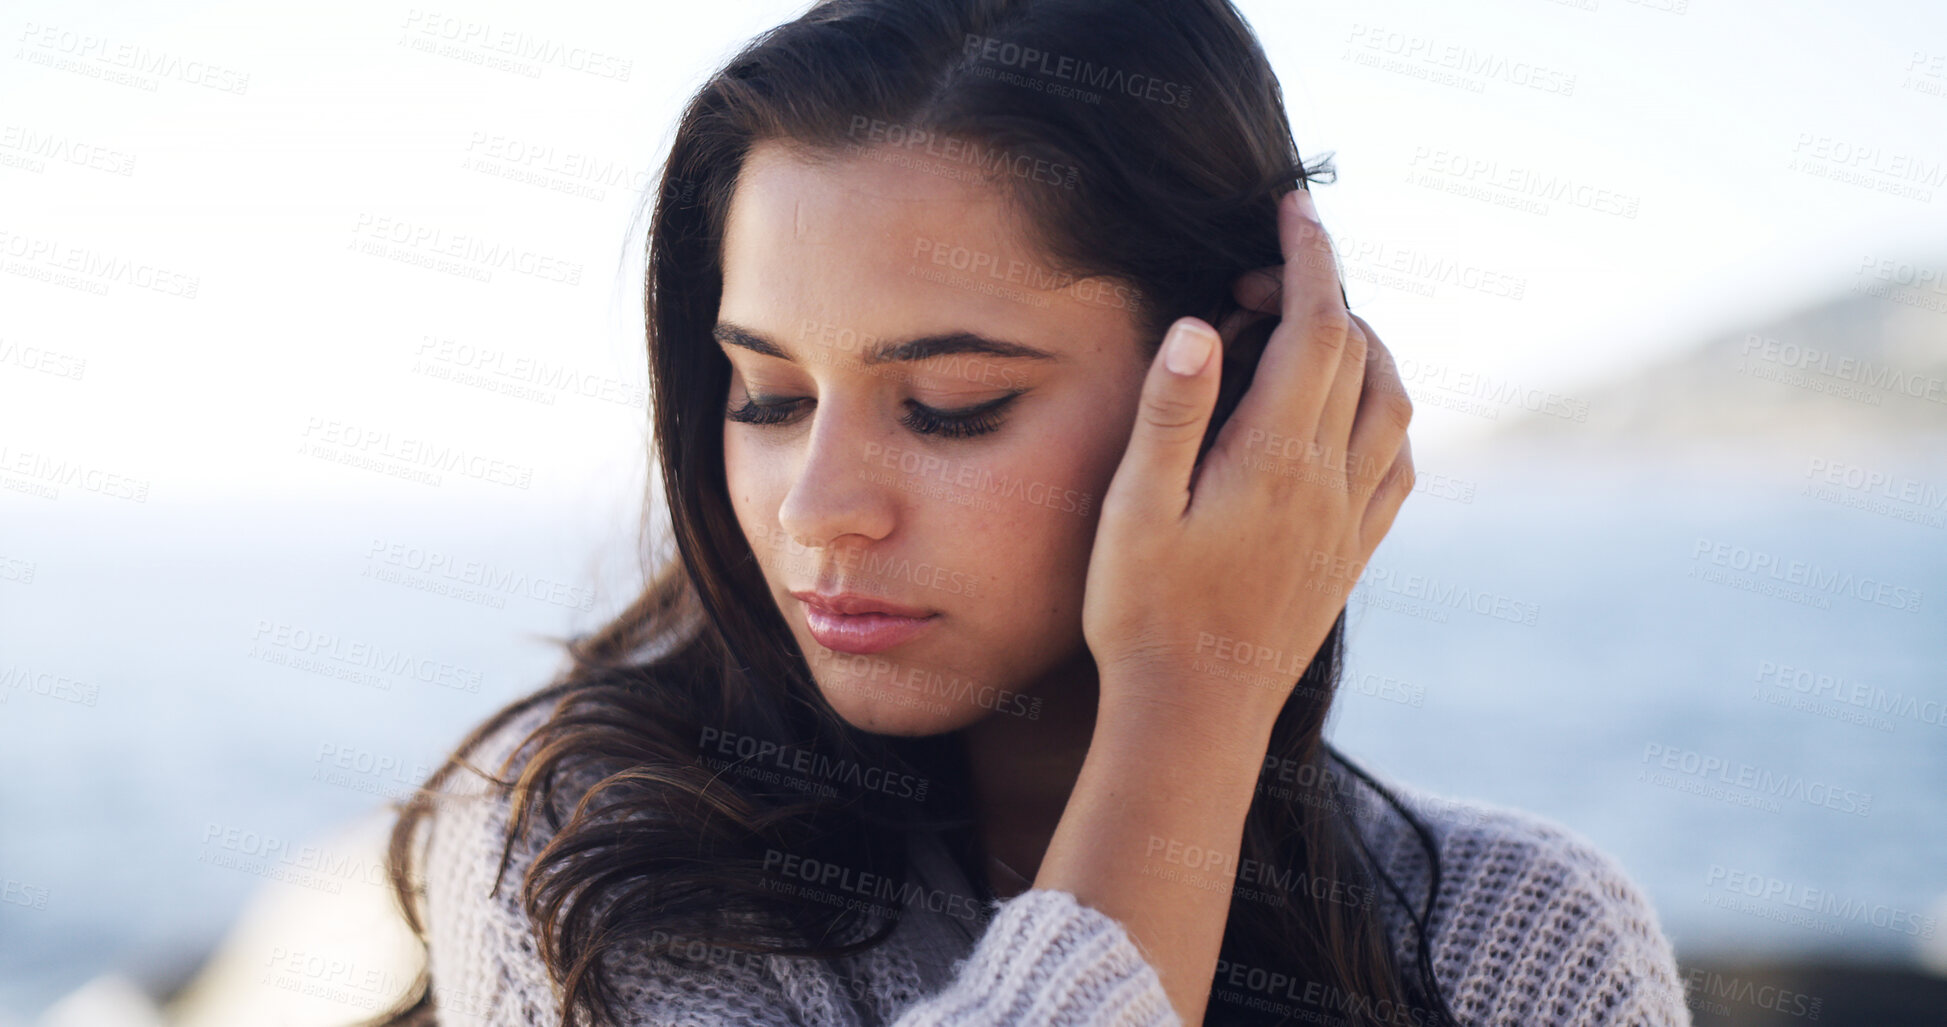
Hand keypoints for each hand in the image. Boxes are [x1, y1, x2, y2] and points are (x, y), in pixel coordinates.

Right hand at [1082, 188, 1414, 727]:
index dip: (1309, 257)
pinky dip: (1382, 413)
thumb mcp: (1133, 509)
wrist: (1192, 719)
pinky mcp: (1351, 556)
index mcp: (1275, 460)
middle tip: (1255, 279)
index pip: (1317, 327)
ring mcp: (1349, 523)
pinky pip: (1397, 464)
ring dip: (1362, 347)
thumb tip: (1203, 323)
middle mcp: (1329, 484)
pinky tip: (1346, 417)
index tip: (1293, 208)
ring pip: (1391, 404)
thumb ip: (1171, 412)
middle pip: (1356, 353)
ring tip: (1308, 331)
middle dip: (1320, 292)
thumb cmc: (1144, 615)